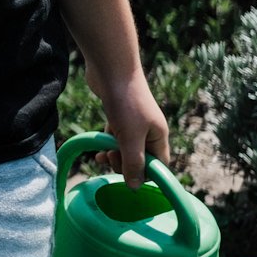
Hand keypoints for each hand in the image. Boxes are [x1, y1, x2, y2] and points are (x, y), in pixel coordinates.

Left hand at [92, 71, 170, 189]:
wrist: (111, 69)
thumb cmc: (126, 103)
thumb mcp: (130, 138)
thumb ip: (133, 162)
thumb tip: (135, 186)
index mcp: (159, 136)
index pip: (158, 165)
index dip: (145, 175)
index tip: (127, 178)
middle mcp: (149, 130)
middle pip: (141, 158)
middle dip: (125, 164)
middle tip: (109, 161)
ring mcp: (133, 122)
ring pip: (126, 148)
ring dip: (114, 155)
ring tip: (101, 157)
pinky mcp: (118, 114)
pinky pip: (115, 136)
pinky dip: (107, 143)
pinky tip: (97, 148)